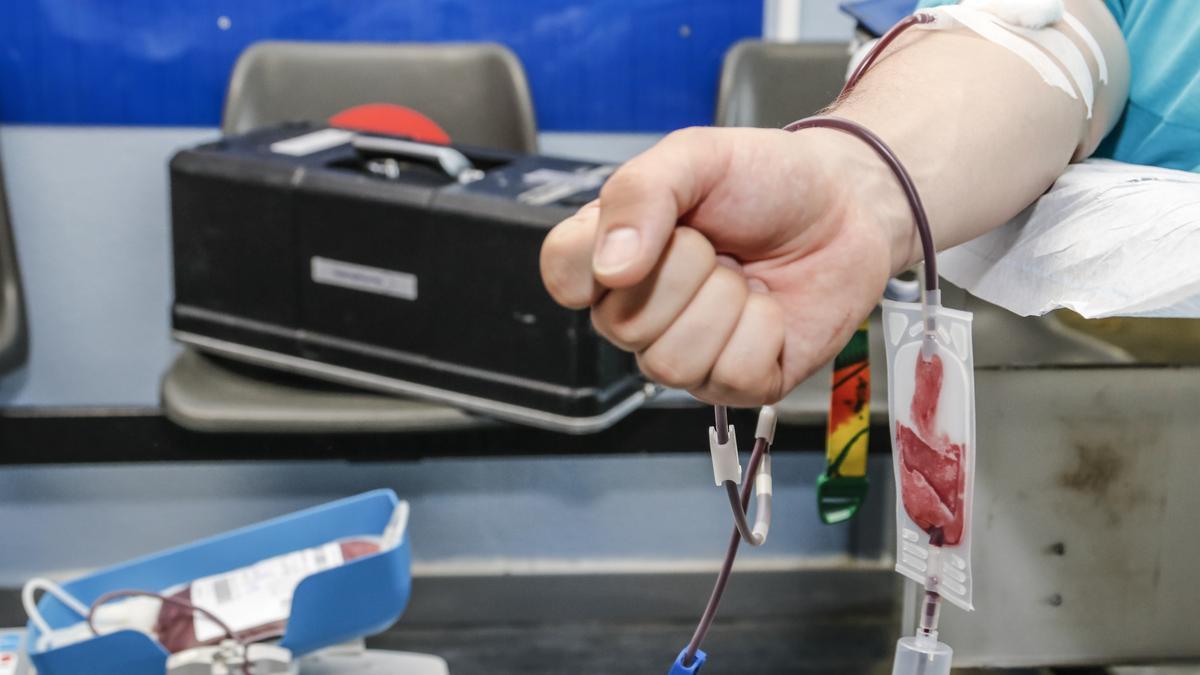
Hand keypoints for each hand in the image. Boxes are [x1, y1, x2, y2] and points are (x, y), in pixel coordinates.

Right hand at [540, 126, 906, 405]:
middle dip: (686, 270)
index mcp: (612, 253)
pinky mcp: (734, 382)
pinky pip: (730, 373)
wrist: (846, 205)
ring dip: (725, 305)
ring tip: (744, 274)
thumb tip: (611, 265)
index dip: (599, 260)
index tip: (657, 227)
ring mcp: (685, 352)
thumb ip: (640, 193)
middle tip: (717, 243)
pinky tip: (769, 305)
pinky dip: (763, 331)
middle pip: (622, 324)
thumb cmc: (766, 180)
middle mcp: (638, 309)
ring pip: (671, 362)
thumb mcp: (697, 156)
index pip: (563, 276)